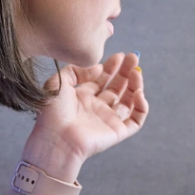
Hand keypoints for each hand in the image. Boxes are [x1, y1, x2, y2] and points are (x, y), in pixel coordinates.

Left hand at [31, 52, 148, 166]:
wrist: (55, 139)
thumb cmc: (52, 113)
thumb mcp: (58, 82)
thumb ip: (76, 70)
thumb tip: (98, 67)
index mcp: (82, 97)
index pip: (101, 79)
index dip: (111, 67)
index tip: (119, 56)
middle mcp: (96, 108)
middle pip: (117, 87)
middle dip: (125, 72)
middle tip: (133, 57)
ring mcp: (108, 119)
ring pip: (129, 101)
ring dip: (135, 86)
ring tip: (136, 72)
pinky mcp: (117, 131)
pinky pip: (136, 119)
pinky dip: (141, 106)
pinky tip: (138, 92)